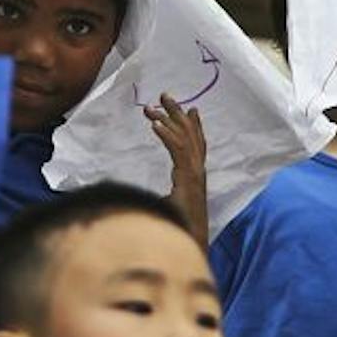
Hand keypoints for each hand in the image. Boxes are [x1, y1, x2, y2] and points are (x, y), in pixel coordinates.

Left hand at [147, 93, 210, 245]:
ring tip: (154, 106)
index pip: (196, 143)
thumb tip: (139, 199)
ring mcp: (194, 175)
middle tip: (165, 94)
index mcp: (194, 175)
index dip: (193, 125)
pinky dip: (167, 137)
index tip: (188, 108)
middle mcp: (197, 171)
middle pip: (191, 135)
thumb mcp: (166, 208)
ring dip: (169, 120)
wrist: (191, 242)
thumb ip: (158, 199)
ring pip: (184, 139)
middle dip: (178, 113)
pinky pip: (177, 152)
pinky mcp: (188, 179)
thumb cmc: (180, 229)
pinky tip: (155, 127)